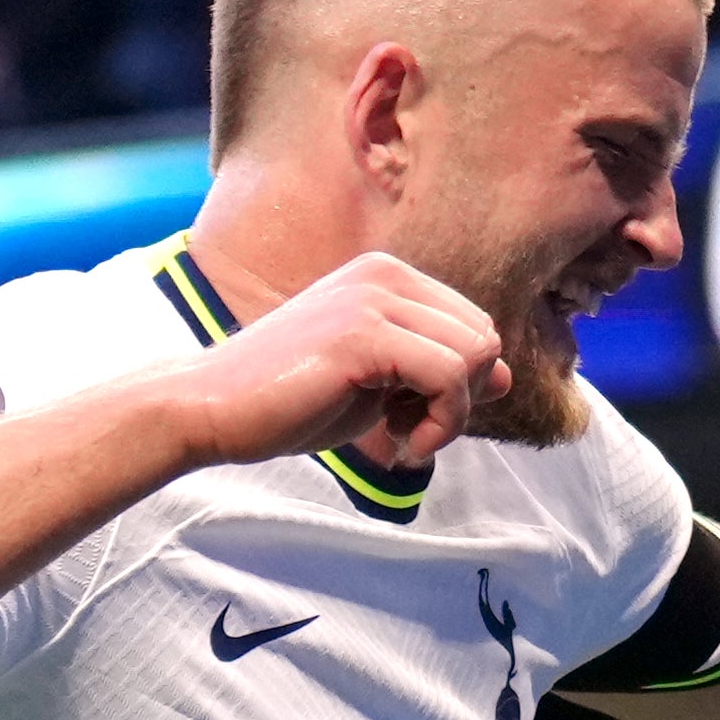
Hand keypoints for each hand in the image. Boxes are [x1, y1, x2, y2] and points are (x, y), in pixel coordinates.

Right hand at [166, 251, 506, 471]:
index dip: (459, 385)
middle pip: (484, 337)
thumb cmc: (288, 402)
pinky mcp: (364, 333)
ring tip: (404, 436)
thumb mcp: (379, 386)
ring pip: (477, 354)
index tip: (410, 417)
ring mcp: (374, 298)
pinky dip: (442, 423)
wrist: (211, 409)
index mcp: (387, 277)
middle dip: (462, 397)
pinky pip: (451, 377)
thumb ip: (438, 374)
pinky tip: (402, 444)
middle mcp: (385, 274)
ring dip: (453, 415)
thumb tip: (508, 375)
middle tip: (410, 430)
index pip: (474, 327)